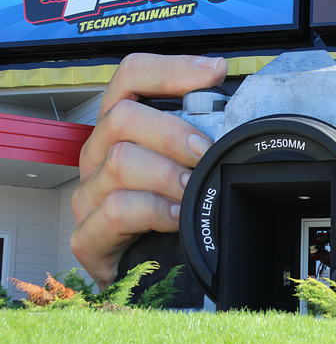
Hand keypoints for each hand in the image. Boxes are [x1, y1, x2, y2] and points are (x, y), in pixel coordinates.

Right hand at [70, 54, 227, 289]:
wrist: (145, 274)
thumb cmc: (170, 210)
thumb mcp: (185, 164)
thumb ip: (201, 133)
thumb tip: (239, 106)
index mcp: (121, 129)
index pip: (131, 77)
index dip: (170, 68)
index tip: (214, 73)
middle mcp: (98, 154)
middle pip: (123, 118)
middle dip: (175, 133)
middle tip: (207, 153)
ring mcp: (88, 194)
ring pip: (121, 163)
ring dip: (169, 175)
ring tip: (195, 190)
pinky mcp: (87, 236)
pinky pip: (118, 211)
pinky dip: (156, 212)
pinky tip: (179, 219)